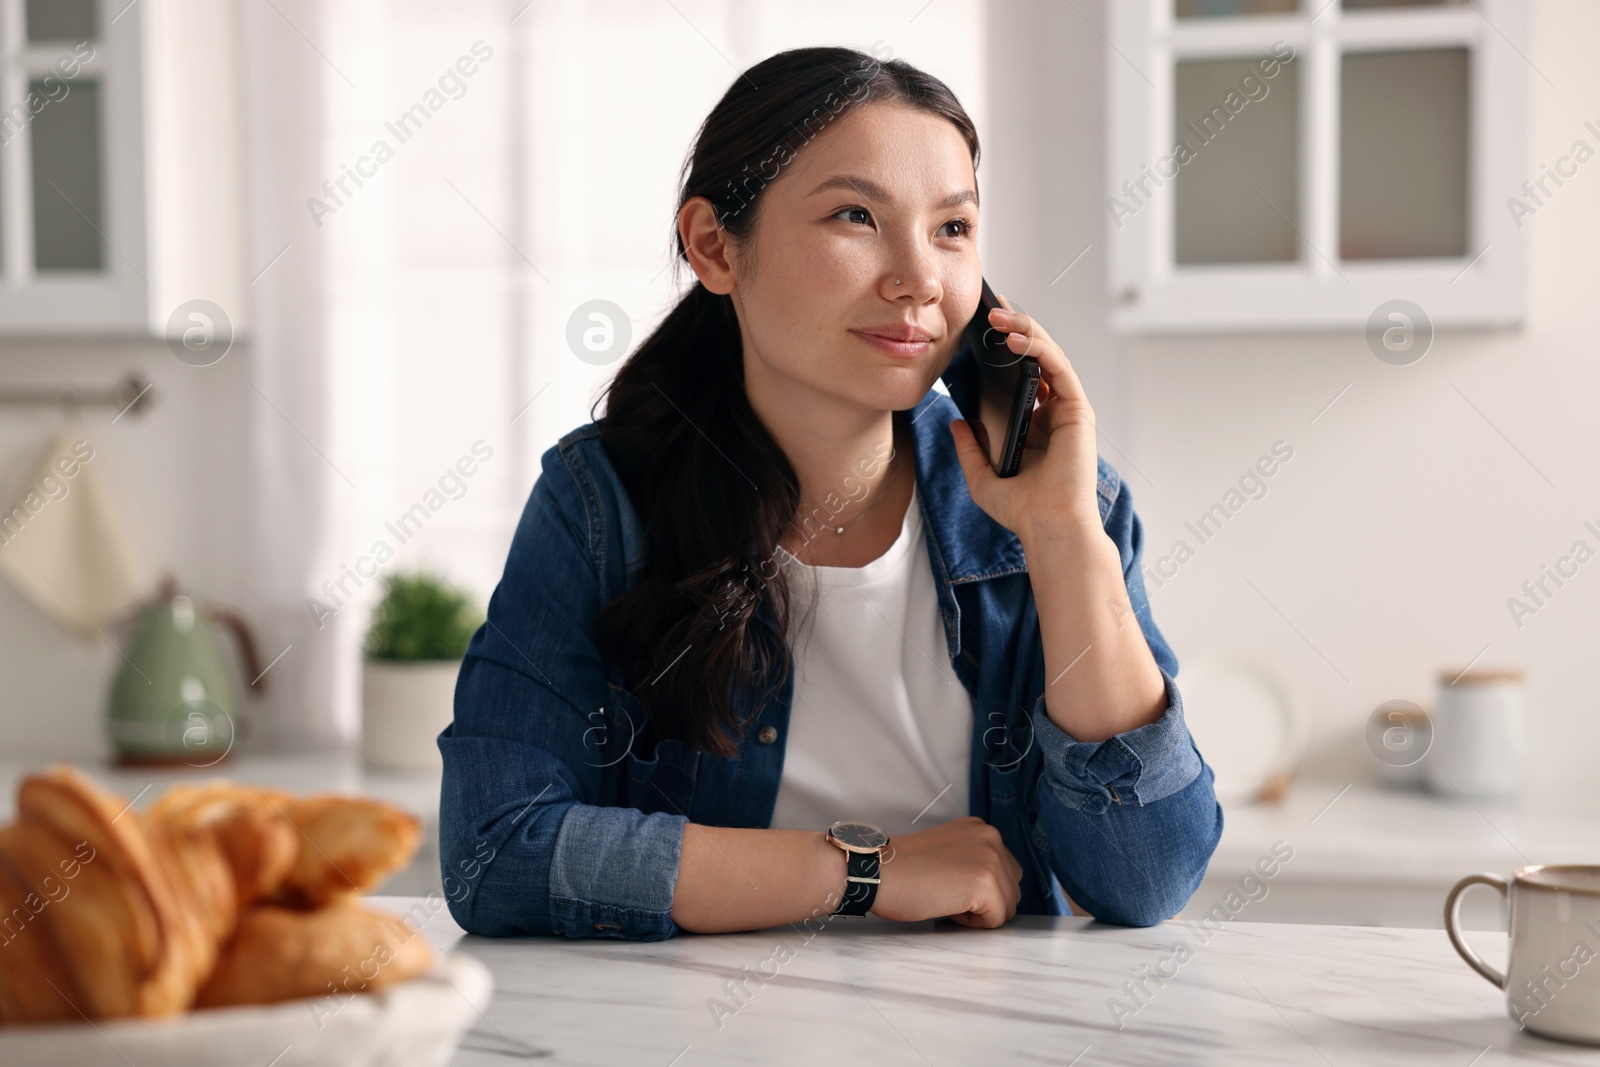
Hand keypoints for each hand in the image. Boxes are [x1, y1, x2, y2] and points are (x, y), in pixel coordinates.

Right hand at [869, 816, 1022, 928]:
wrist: (877, 871)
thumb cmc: (901, 870)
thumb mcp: (948, 851)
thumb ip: (972, 860)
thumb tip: (993, 892)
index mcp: (981, 829)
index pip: (1005, 872)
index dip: (978, 890)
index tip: (947, 883)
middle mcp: (991, 836)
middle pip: (1012, 889)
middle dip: (985, 902)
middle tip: (945, 893)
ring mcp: (991, 858)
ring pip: (1007, 906)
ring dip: (978, 913)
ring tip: (945, 897)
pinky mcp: (986, 882)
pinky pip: (996, 920)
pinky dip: (972, 924)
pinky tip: (946, 905)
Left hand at [948, 293, 1101, 540]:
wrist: (1048, 528)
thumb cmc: (1022, 511)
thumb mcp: (981, 478)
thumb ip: (970, 449)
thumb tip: (957, 422)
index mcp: (1034, 426)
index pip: (1021, 377)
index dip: (1004, 351)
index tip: (982, 330)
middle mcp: (1053, 414)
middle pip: (1035, 360)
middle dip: (1014, 330)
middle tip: (990, 311)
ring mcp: (1067, 410)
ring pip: (1048, 357)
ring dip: (1024, 331)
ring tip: (997, 317)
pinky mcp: (1077, 410)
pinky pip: (1058, 368)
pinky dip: (1038, 348)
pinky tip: (1014, 339)